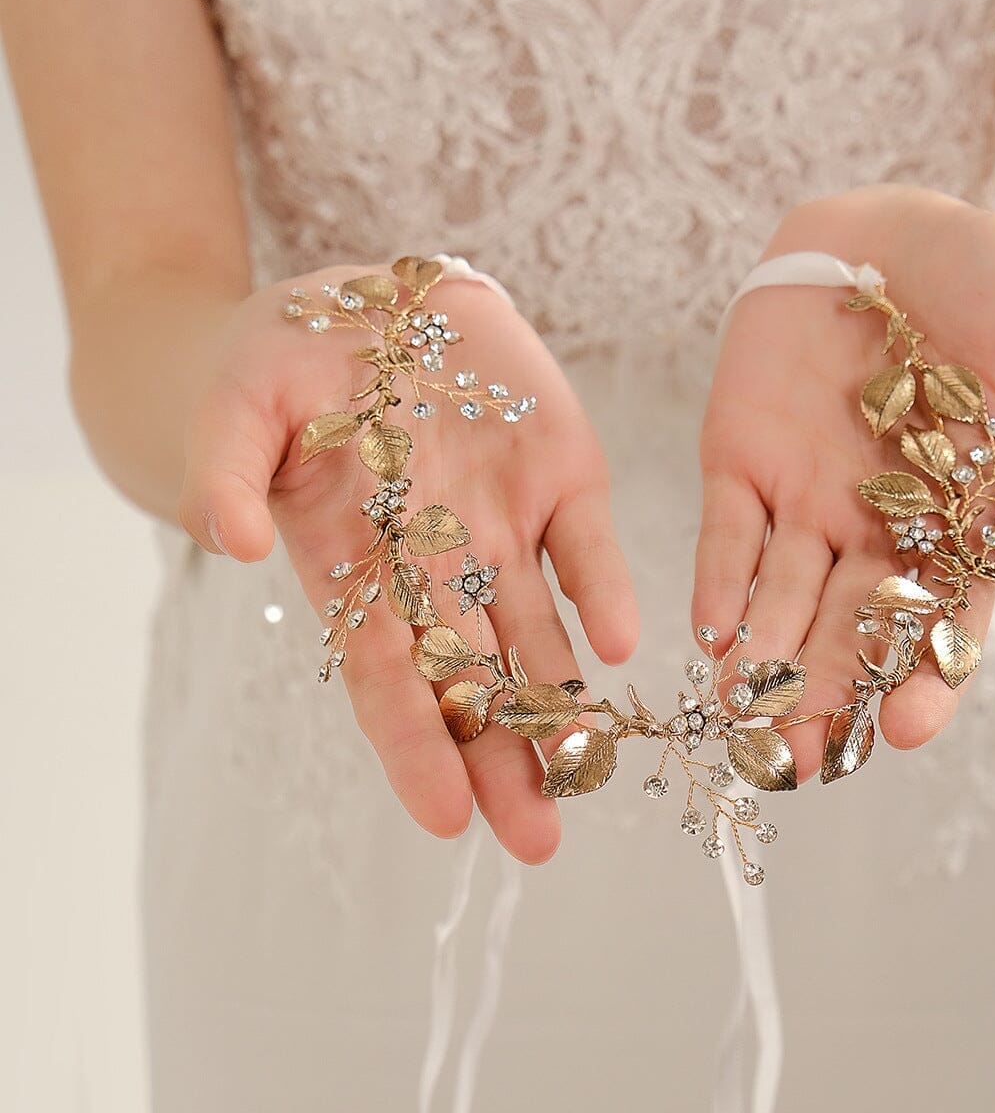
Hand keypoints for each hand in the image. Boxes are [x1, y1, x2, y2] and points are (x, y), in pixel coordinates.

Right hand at [178, 262, 637, 862]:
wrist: (366, 305)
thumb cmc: (282, 365)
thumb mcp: (238, 406)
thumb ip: (225, 473)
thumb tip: (230, 544)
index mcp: (355, 562)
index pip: (385, 672)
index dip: (414, 740)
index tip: (445, 817)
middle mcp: (435, 561)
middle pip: (472, 677)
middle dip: (502, 756)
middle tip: (536, 840)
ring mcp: (502, 522)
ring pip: (539, 631)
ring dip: (563, 701)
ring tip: (588, 774)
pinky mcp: (559, 473)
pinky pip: (586, 542)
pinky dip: (603, 589)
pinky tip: (620, 642)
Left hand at [692, 185, 994, 779]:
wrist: (903, 234)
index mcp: (953, 523)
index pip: (942, 620)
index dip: (923, 676)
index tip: (900, 729)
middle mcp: (874, 528)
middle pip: (847, 629)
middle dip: (822, 693)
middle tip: (798, 758)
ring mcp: (803, 498)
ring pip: (778, 597)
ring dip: (760, 660)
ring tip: (743, 721)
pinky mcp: (741, 458)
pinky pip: (726, 532)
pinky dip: (718, 582)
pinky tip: (711, 636)